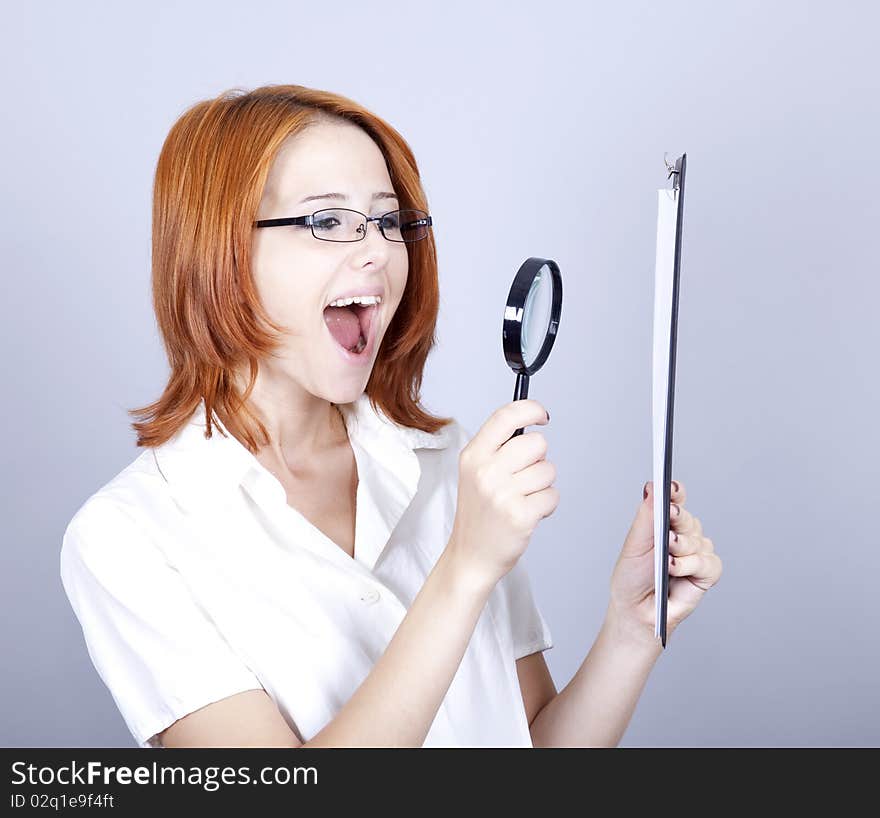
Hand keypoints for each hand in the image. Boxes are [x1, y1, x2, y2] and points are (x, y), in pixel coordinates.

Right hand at [447, 399, 558, 588]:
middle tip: (524, 477)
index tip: (542, 416)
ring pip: (548, 471)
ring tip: (522, 499)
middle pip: (537, 444)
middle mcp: (485, 472)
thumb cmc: (479, 512)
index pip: (505, 417)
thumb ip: (497, 447)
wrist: (470, 555)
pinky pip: (552, 496)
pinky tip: (528, 513)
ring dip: (543, 486)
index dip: (530, 409)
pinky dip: (547, 505)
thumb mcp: (474, 472)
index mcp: (473, 456)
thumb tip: (531, 422)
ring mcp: (502, 494)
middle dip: (539, 459)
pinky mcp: (520, 515)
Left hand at [606, 480, 722, 647]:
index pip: (675, 499)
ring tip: (665, 561)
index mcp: (664, 523)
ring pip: (697, 539)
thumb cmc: (633, 578)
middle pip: (687, 518)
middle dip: (677, 522)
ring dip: (680, 550)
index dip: (675, 491)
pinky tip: (674, 570)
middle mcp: (683, 534)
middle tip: (667, 526)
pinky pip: (707, 562)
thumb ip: (647, 516)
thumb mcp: (635, 544)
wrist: (637, 612)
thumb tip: (652, 487)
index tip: (671, 485)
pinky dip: (690, 566)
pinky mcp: (707, 572)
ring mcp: (696, 552)